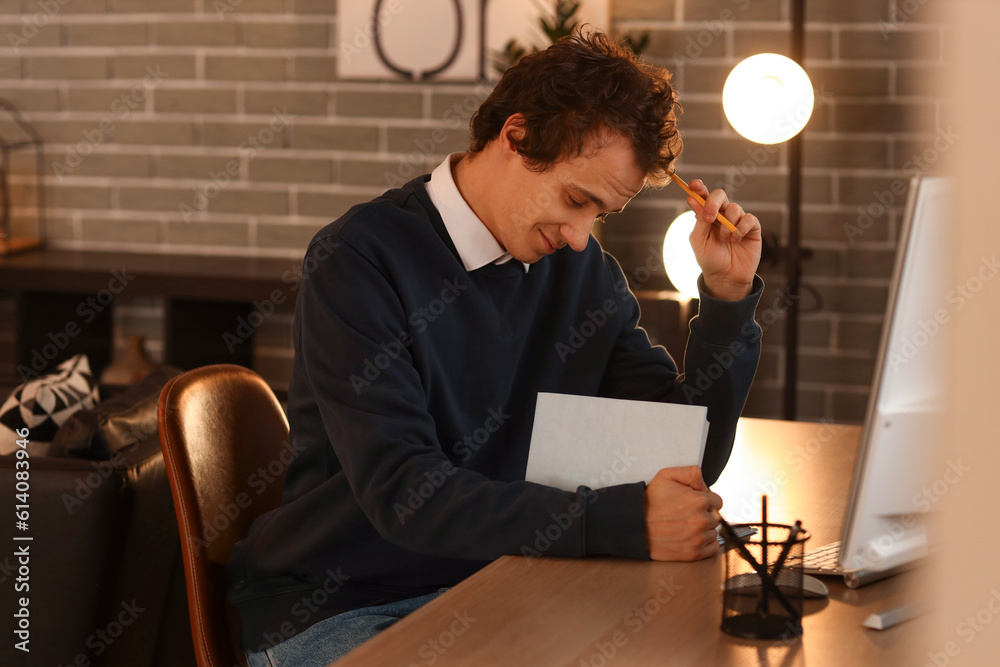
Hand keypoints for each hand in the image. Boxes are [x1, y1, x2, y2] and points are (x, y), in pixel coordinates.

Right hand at [645, 466, 723, 560]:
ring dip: (704, 530)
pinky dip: (706, 544)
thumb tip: (706, 486)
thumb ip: (692, 472)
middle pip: (715, 517)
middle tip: (687, 515)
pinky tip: (692, 538)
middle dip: (704, 515)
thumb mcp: (667, 475)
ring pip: (713, 532)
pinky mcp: (693, 554)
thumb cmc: (650, 500)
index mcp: (699, 500)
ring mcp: (698, 538)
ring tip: (685, 526)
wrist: (634, 525)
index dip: (705, 501)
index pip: (717, 502)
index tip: (693, 503)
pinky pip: (713, 548)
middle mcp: (701, 520)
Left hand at [684, 179, 761, 300]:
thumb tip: (693, 199)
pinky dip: (741, 228)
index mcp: (707, 216)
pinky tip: (737, 240)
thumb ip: (699, 220)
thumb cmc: (709, 259)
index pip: (703, 196)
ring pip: (735, 208)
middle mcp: (722, 215)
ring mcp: (738, 220)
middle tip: (710, 219)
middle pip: (720, 195)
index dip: (699, 188)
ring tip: (725, 240)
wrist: (725, 277)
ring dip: (727, 225)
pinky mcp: (752, 228)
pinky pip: (749, 218)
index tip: (694, 185)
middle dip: (713, 203)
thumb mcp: (698, 240)